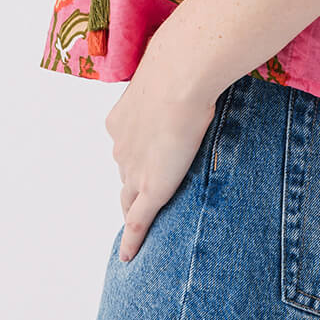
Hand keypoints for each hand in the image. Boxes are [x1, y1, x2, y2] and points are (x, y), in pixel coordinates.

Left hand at [105, 64, 217, 263]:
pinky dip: (132, 240)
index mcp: (121, 120)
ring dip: (133, 210)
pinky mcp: (151, 187)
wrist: (181, 73)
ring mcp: (134, 168)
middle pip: (125, 175)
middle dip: (131, 187)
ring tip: (140, 228)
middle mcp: (121, 146)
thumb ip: (178, 82)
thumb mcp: (173, 74)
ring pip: (129, 198)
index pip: (126, 149)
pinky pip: (137, 222)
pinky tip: (129, 256)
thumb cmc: (182, 63)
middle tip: (140, 201)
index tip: (141, 167)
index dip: (134, 161)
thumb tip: (198, 68)